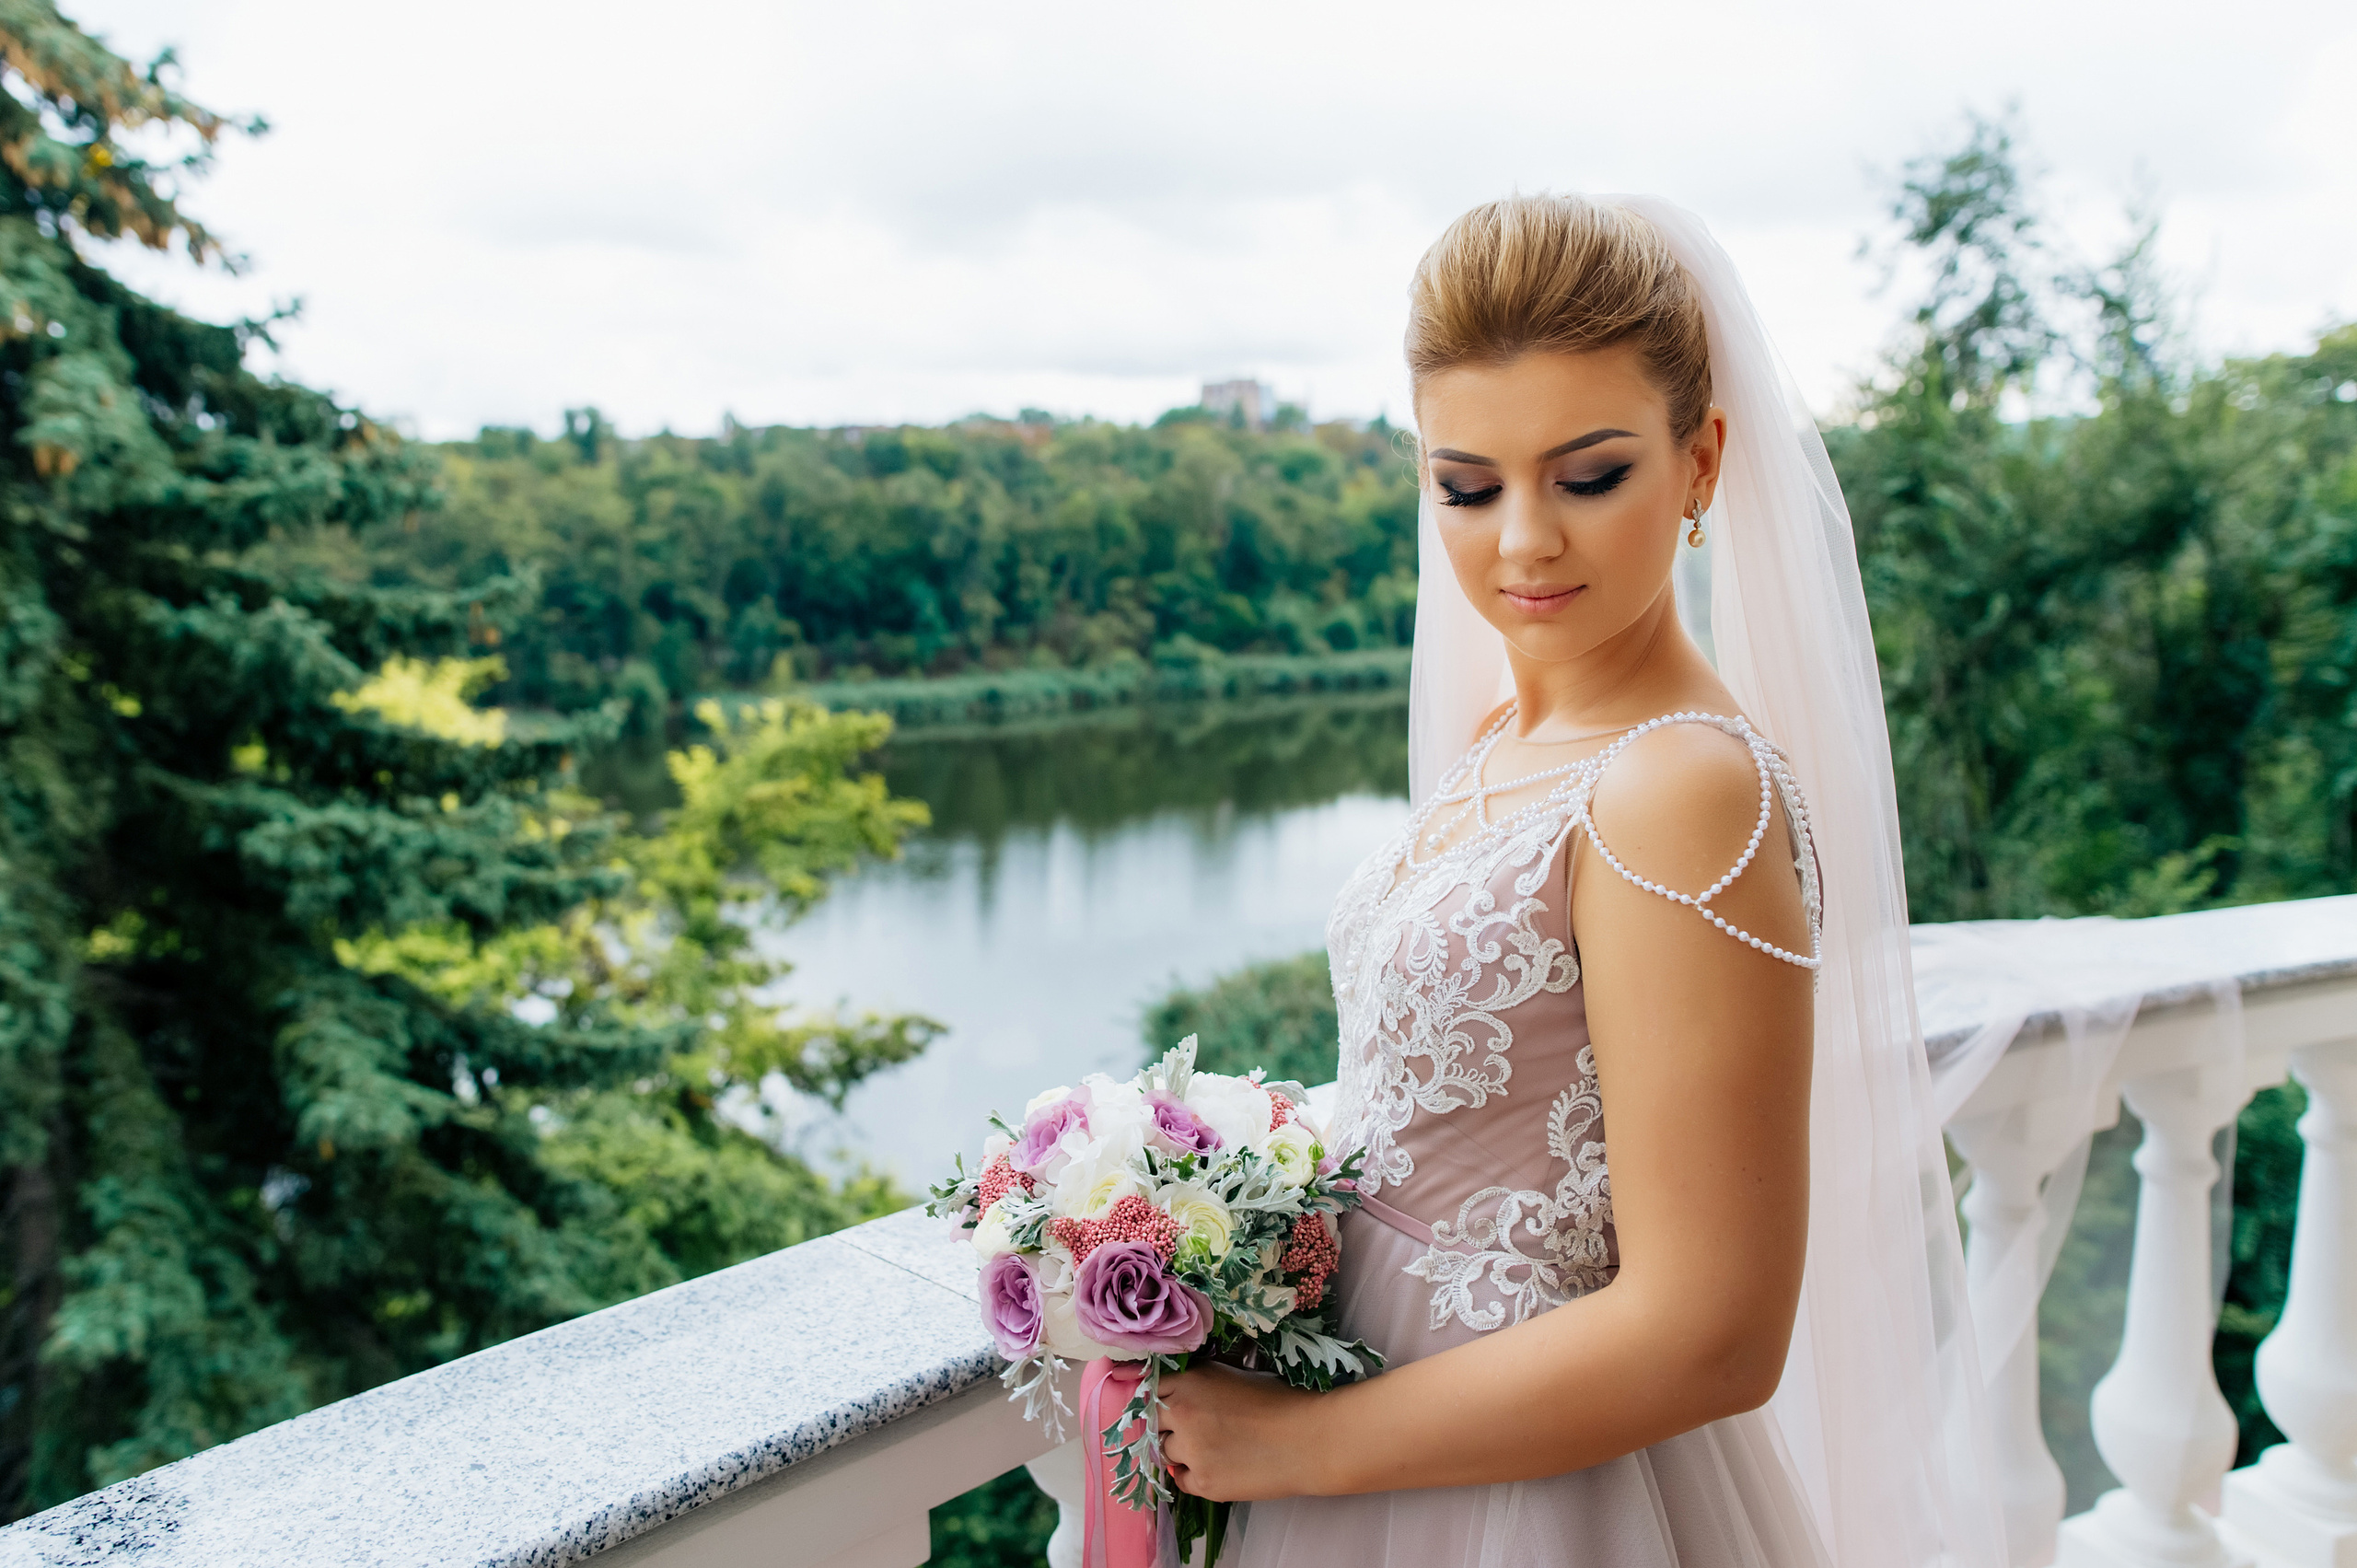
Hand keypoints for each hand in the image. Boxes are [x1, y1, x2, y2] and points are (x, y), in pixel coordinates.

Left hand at [1157, 1363, 1320, 1501]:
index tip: (1168, 1407)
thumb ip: (1200, 1381)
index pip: (1150, 1391)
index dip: (1161, 1399)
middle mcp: (1181, 1415)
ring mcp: (1191, 1452)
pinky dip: (1195, 1475)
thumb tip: (1179, 1389)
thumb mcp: (1233, 1374)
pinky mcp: (1203, 1484)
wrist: (1308, 1439)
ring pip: (1166, 1452)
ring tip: (1216, 1447)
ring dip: (1183, 1451)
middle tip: (1196, 1428)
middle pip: (1153, 1423)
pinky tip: (1220, 1466)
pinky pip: (1182, 1480)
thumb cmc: (1280, 1400)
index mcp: (1189, 1382)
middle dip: (1169, 1425)